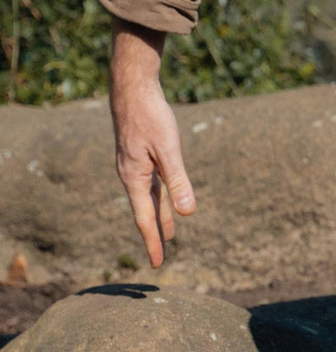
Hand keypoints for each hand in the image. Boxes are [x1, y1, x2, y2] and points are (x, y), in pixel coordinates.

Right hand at [109, 19, 195, 267]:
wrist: (133, 86)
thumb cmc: (150, 116)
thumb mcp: (169, 150)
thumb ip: (178, 182)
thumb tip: (187, 214)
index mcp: (134, 178)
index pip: (145, 219)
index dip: (152, 242)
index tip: (158, 264)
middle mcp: (132, 175)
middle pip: (146, 212)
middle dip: (154, 236)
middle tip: (159, 260)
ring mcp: (135, 165)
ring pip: (151, 199)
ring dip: (160, 218)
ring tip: (168, 237)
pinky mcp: (142, 155)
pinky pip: (152, 185)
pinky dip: (161, 199)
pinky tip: (167, 203)